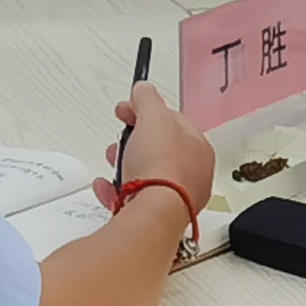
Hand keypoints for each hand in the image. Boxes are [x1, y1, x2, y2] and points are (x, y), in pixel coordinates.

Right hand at [97, 84, 216, 215]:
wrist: (153, 212)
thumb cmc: (161, 167)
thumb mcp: (153, 117)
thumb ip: (147, 99)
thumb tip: (143, 90)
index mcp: (198, 148)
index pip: (173, 122)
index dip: (148, 112)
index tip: (128, 109)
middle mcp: (191, 175)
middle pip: (158, 150)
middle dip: (133, 141)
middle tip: (120, 140)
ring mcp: (174, 197)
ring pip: (145, 175)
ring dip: (124, 166)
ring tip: (114, 164)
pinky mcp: (155, 216)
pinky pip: (133, 199)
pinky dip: (117, 191)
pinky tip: (107, 187)